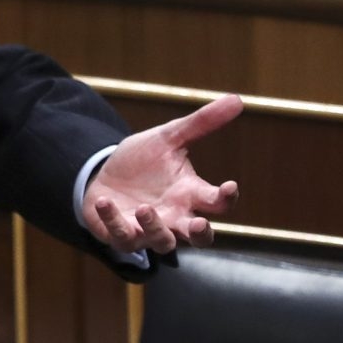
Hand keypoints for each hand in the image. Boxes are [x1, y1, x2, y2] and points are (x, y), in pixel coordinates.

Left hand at [85, 93, 242, 254]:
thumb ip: (201, 123)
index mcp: (190, 193)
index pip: (217, 203)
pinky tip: (104, 202)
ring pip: (163, 243)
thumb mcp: (168, 137)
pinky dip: (113, 221)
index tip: (230, 186)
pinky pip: (122, 236)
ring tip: (145, 208)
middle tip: (198, 223)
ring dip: (155, 228)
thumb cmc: (143, 161)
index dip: (226, 198)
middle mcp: (175, 216)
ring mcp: (149, 229)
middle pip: (200, 237)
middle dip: (200, 233)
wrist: (105, 173)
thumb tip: (237, 99)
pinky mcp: (122, 234)